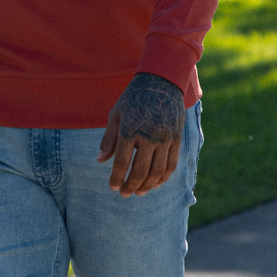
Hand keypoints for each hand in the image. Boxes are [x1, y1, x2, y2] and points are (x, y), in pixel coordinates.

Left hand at [97, 73, 184, 196]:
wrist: (160, 82)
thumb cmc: (133, 98)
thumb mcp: (116, 114)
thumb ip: (108, 139)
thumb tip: (100, 161)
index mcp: (130, 129)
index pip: (122, 162)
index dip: (117, 178)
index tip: (113, 187)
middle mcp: (148, 135)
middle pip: (140, 171)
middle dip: (131, 186)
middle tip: (124, 194)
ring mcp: (165, 138)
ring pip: (157, 172)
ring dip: (147, 186)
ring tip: (139, 192)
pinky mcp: (176, 138)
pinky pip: (171, 164)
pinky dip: (163, 178)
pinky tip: (155, 184)